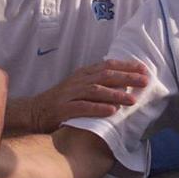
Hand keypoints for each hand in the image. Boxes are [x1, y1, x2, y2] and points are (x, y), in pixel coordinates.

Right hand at [22, 59, 148, 132]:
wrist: (33, 112)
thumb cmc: (60, 102)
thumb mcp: (78, 87)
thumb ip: (97, 83)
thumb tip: (124, 83)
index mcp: (83, 74)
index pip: (108, 65)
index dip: (126, 66)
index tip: (144, 69)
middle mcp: (77, 81)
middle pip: (105, 75)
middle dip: (127, 77)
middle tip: (145, 81)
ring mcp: (69, 94)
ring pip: (95, 90)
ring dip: (115, 94)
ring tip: (132, 100)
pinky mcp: (63, 109)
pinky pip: (82, 107)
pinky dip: (98, 108)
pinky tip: (112, 111)